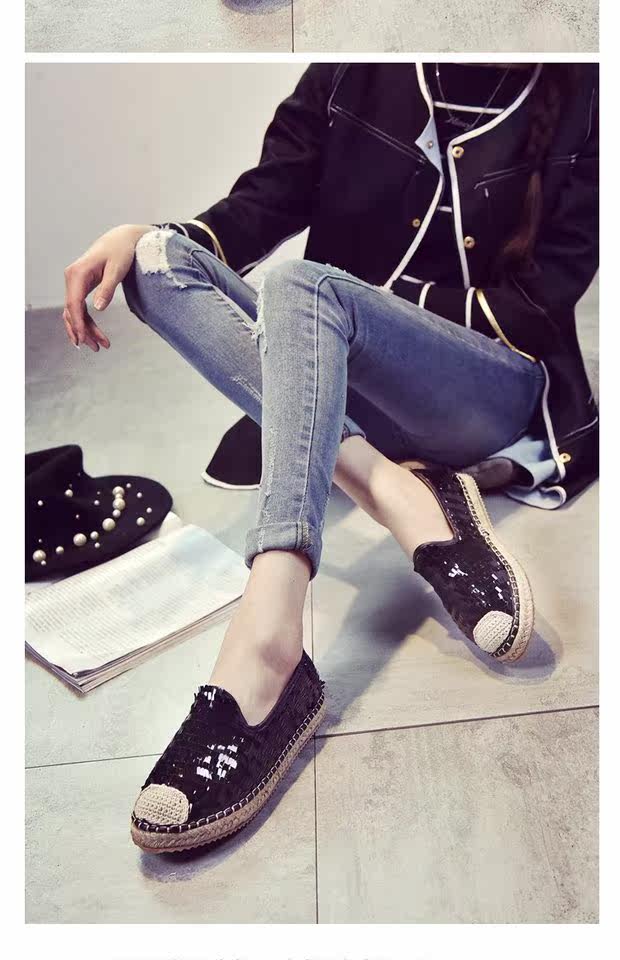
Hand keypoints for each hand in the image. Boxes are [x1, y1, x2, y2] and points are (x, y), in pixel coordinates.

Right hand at [63, 224, 152, 350]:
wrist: (121, 238)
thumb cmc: (121, 251)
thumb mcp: (117, 269)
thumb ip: (108, 289)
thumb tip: (98, 308)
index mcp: (77, 273)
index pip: (73, 304)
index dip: (77, 324)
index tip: (83, 340)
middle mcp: (72, 278)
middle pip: (72, 311)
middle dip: (83, 331)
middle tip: (98, 348)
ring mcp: (75, 283)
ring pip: (74, 312)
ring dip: (85, 330)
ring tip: (100, 346)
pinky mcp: (81, 286)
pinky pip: (79, 308)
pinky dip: (85, 322)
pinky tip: (93, 335)